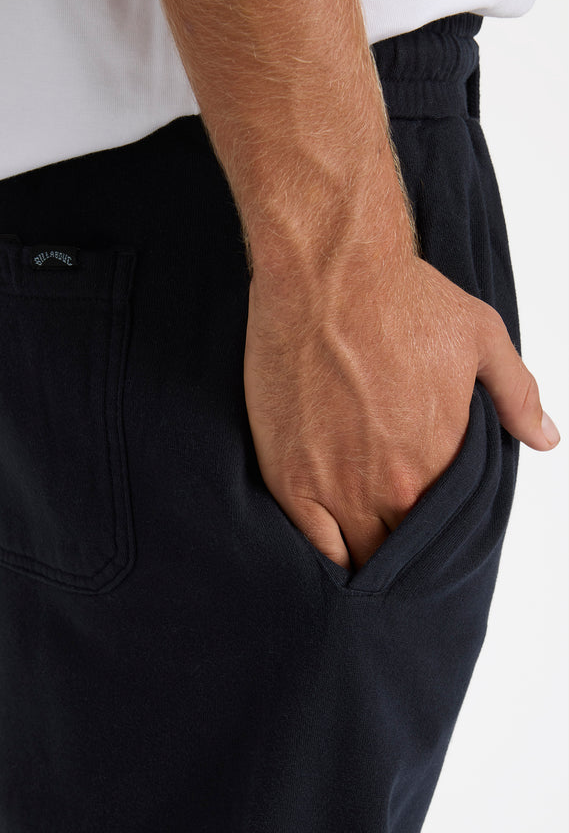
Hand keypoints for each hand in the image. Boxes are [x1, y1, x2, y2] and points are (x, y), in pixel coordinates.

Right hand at [243, 253, 559, 572]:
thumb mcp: (482, 339)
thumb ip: (517, 397)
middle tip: (393, 540)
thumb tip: (544, 437)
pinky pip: (310, 541)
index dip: (436, 538)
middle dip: (399, 551)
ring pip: (356, 555)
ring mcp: (334, 484)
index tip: (426, 530)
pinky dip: (324, 553)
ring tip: (363, 550)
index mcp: (439, 462)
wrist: (328, 275)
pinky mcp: (288, 475)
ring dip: (363, 557)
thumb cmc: (401, 300)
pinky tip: (332, 548)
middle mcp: (390, 486)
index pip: (443, 531)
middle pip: (399, 550)